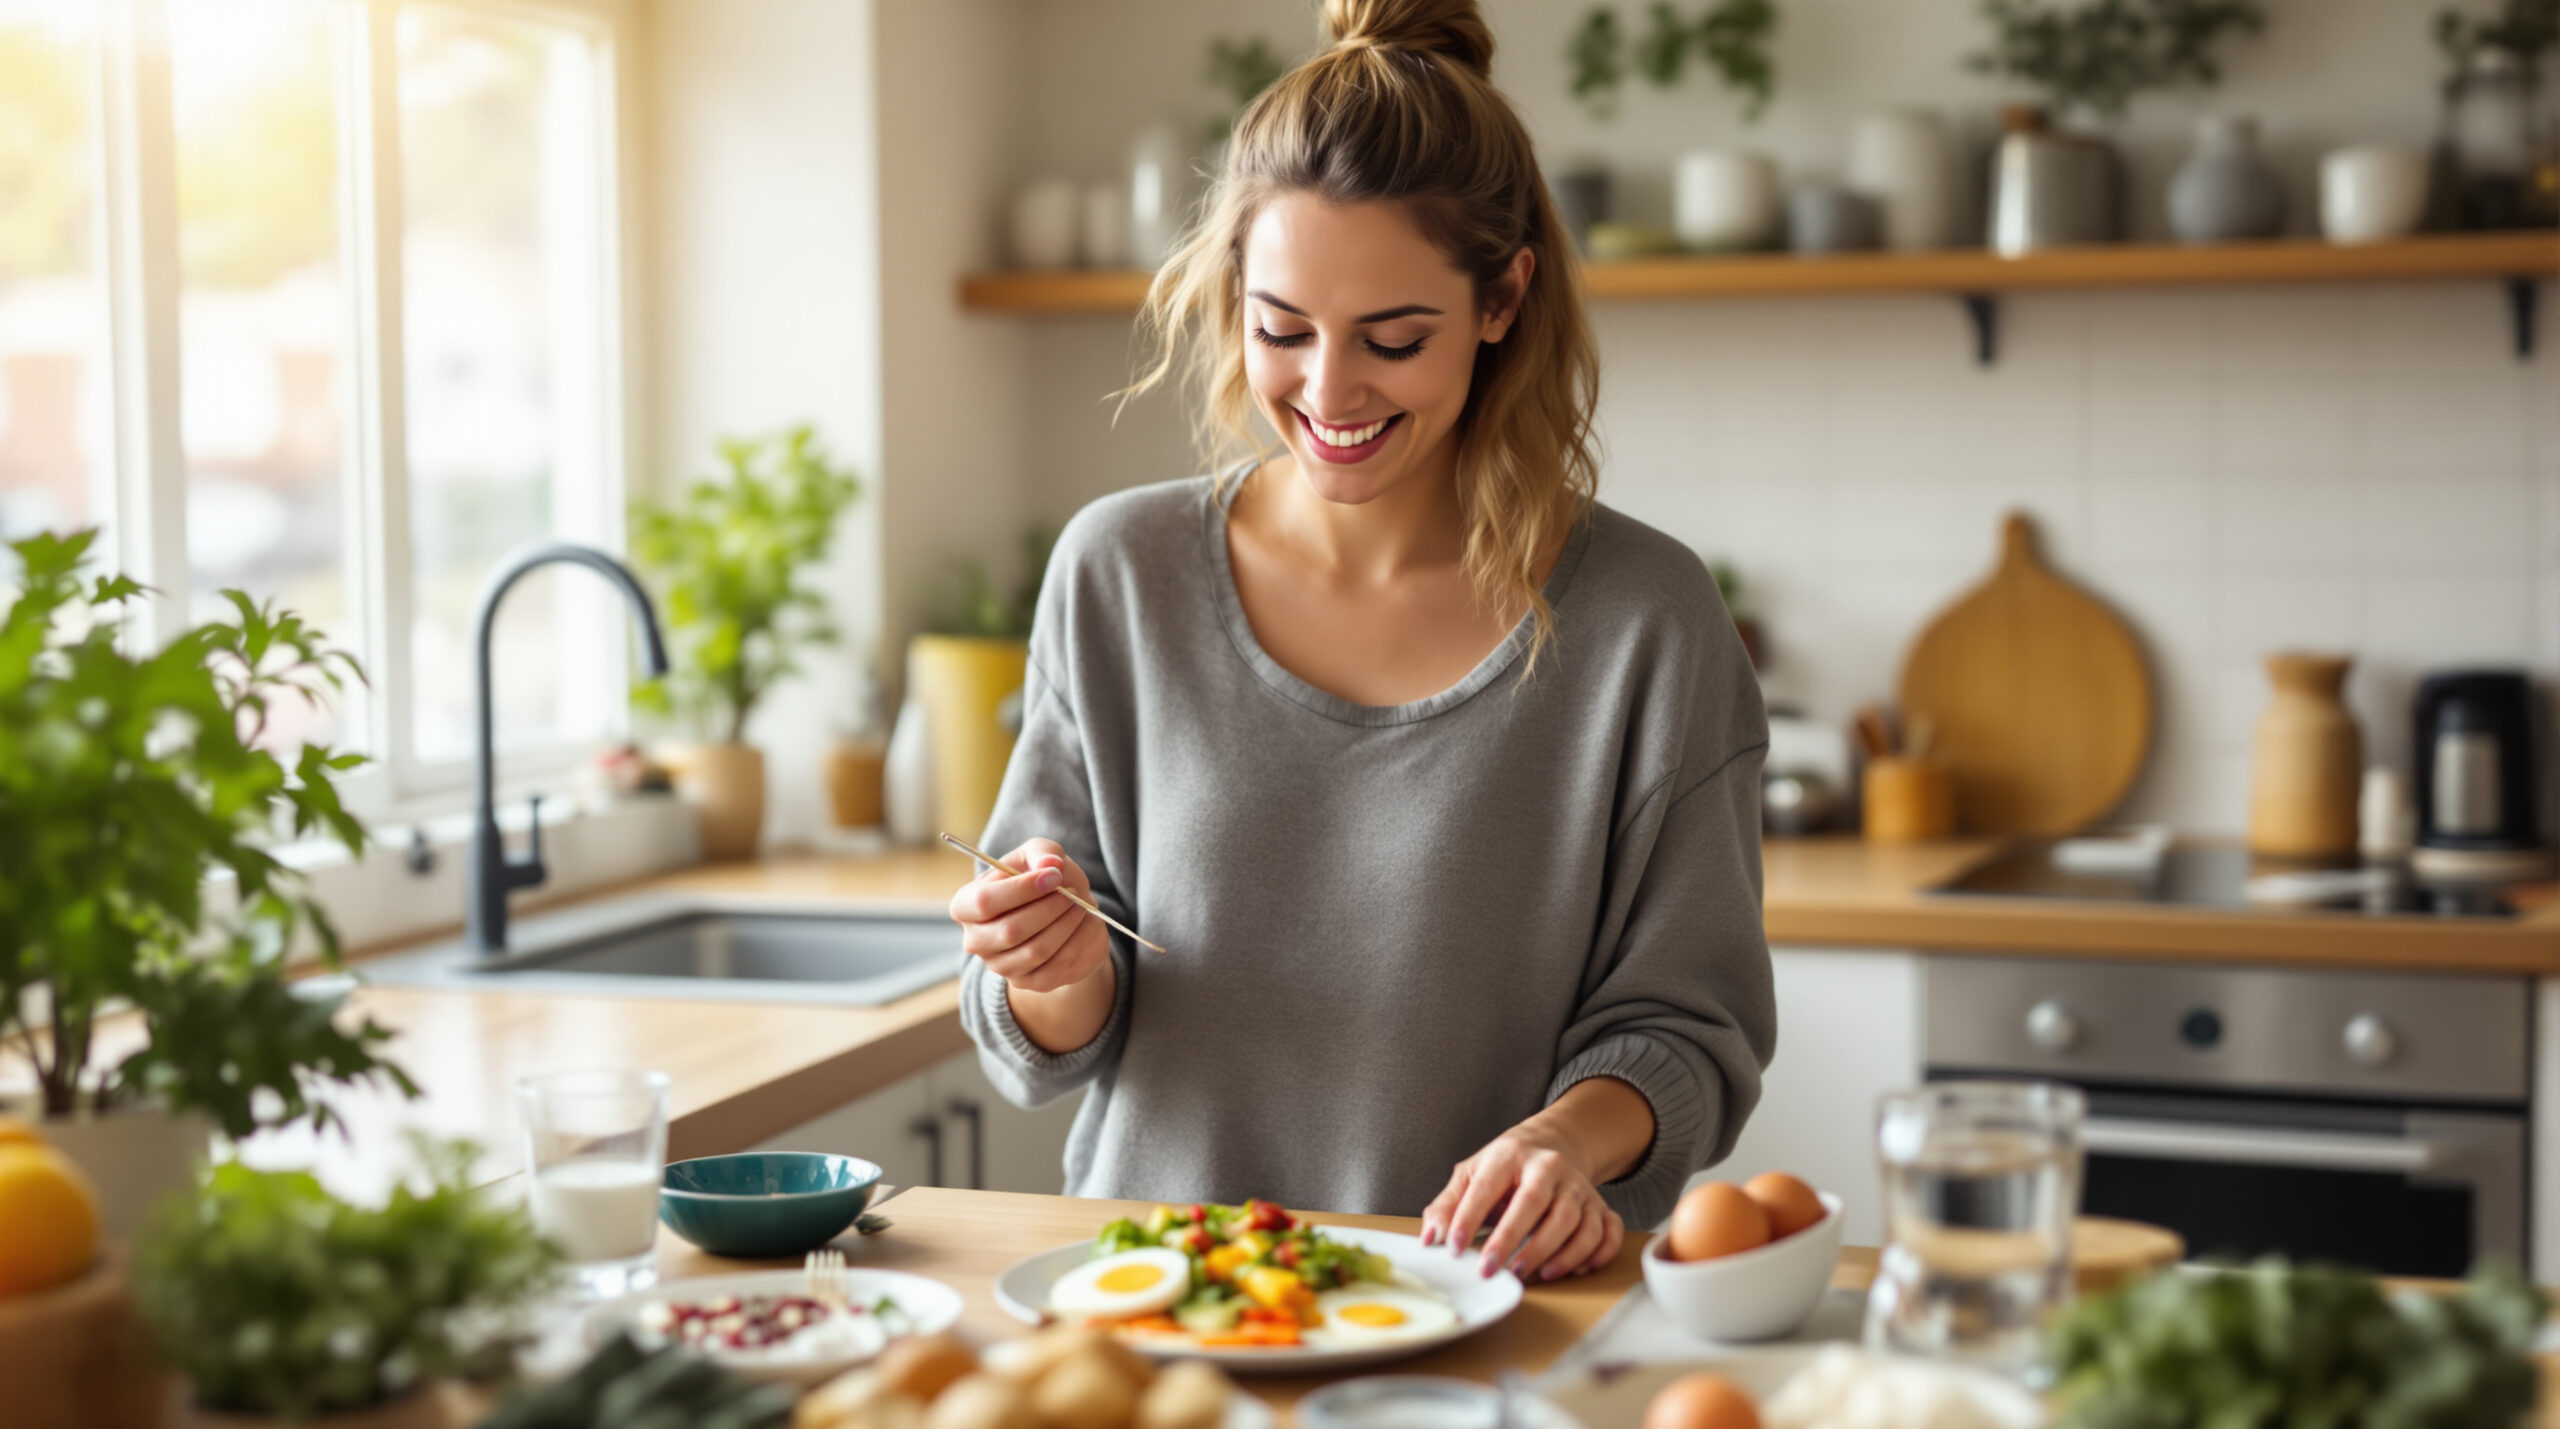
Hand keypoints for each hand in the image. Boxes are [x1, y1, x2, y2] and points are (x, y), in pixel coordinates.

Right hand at [948, 838, 1110, 993]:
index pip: (984, 902)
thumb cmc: (1041, 879)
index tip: (1054, 876)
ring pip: (1036, 951)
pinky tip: (1083, 923)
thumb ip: (1043, 853)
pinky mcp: (1027, 982)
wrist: (1061, 914)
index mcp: (966, 906)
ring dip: (1066, 924)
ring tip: (1081, 904)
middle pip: (1011, 930)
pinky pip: (1056, 966)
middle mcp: (975, 941)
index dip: (1021, 889)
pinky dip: (1076, 942)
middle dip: (1049, 908)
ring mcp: (999, 966)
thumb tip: (1050, 865)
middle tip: (1073, 891)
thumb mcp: (1040, 854)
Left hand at [1419, 1120, 1625, 1282]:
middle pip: (1535, 1202)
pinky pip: (1607, 1232)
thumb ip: (1448, 1204)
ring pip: (1575, 1221)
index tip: (1453, 1247)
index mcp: (1511, 1154)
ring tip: (1527, 1274)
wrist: (1551, 1146)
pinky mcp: (1599, 1206)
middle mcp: (1549, 1167)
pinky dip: (1596, 1255)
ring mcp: (1578, 1187)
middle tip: (1490, 1270)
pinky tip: (1574, 1270)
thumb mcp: (1471, 1174)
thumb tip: (1431, 1238)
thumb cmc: (1505, 1169)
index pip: (1487, 1186)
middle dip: (1511, 1239)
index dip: (1468, 1217)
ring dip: (1553, 1252)